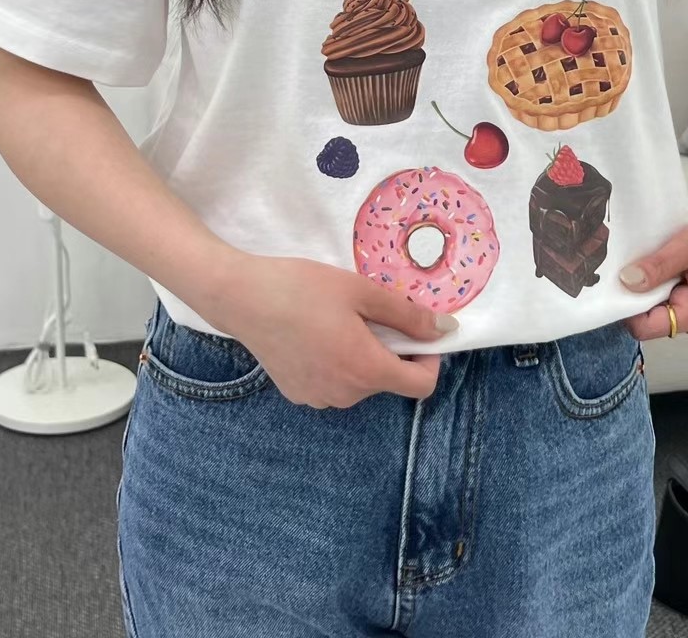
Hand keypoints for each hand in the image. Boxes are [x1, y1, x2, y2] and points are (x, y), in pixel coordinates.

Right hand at [198, 250, 453, 408]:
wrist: (242, 297)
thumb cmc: (304, 288)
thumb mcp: (361, 291)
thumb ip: (407, 315)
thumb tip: (445, 330)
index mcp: (366, 370)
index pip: (421, 386)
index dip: (429, 359)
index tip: (417, 331)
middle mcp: (346, 395)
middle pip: (388, 380)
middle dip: (390, 350)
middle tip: (367, 313)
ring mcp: (319, 399)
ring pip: (361, 382)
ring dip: (362, 357)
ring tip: (337, 321)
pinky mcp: (298, 394)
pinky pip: (334, 384)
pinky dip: (337, 364)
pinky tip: (315, 334)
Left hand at [620, 210, 687, 341]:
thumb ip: (659, 265)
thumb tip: (625, 282)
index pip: (644, 327)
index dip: (625, 304)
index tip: (620, 276)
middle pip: (650, 319)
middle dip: (643, 290)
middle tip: (649, 257)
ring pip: (661, 311)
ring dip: (657, 286)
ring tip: (672, 258)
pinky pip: (673, 305)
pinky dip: (669, 286)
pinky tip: (679, 265)